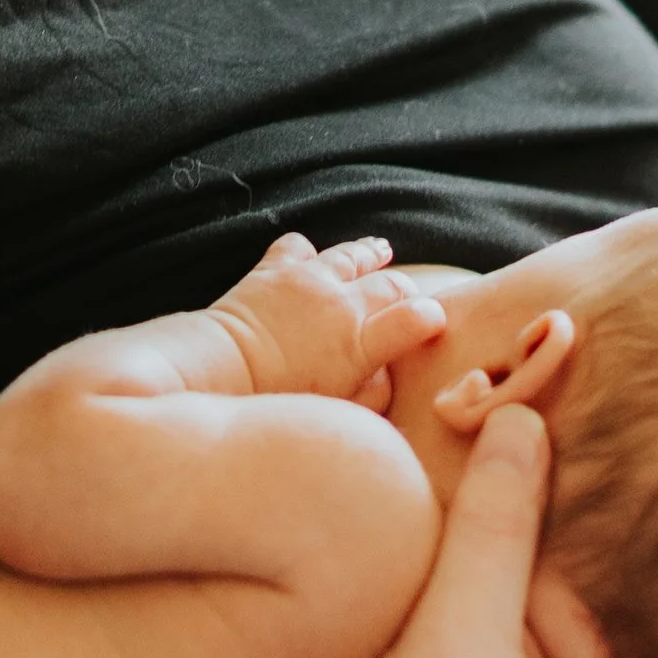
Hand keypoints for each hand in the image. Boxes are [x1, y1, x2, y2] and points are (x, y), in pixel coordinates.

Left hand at [209, 232, 448, 407]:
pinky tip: (311, 252)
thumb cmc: (276, 400)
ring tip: (381, 249)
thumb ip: (371, 395)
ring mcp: (307, 280)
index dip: (430, 319)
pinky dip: (307, 249)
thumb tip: (385, 377)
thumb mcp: (336, 411)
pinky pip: (297, 247)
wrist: (221, 369)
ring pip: (349, 256)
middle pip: (389, 284)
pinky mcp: (274, 269)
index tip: (436, 321)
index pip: (414, 320)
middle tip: (410, 296)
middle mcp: (340, 303)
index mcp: (360, 341)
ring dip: (368, 253)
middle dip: (405, 289)